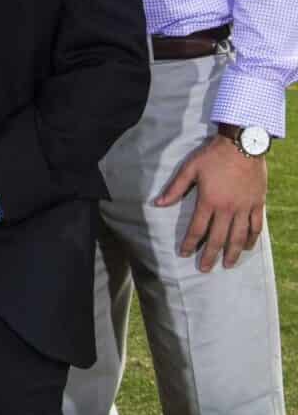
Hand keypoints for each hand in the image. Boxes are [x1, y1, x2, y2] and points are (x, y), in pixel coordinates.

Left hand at [156, 134, 266, 271]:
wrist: (243, 145)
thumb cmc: (213, 155)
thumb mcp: (190, 168)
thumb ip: (175, 188)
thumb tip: (158, 203)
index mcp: (209, 201)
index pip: (197, 228)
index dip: (189, 243)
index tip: (184, 254)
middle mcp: (228, 209)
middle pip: (218, 238)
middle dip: (210, 255)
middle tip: (204, 269)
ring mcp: (244, 208)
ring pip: (239, 237)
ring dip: (232, 253)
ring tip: (227, 265)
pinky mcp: (257, 204)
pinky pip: (255, 227)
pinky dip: (251, 239)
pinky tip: (246, 247)